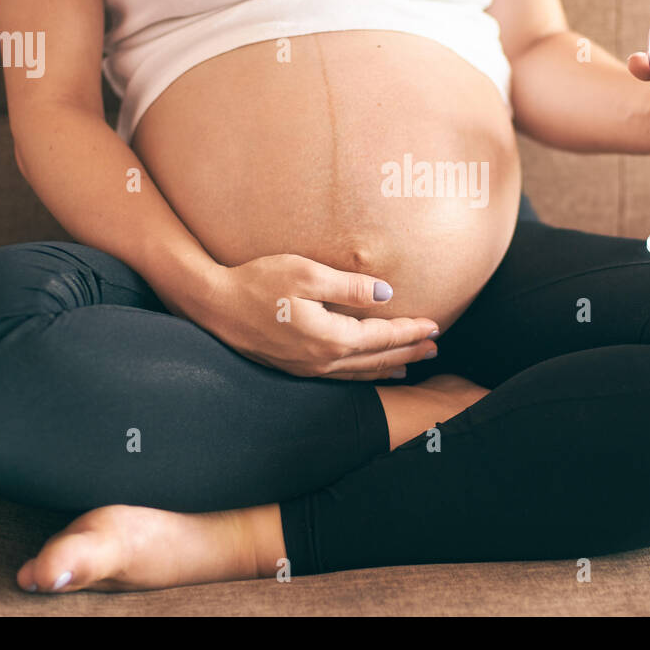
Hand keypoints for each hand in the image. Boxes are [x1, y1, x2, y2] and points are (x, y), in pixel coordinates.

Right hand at [201, 253, 440, 380]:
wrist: (213, 305)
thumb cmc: (258, 283)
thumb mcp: (306, 273)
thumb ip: (349, 287)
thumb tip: (385, 295)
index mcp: (329, 338)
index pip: (382, 337)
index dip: (410, 331)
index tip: (434, 325)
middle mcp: (322, 361)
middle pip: (376, 358)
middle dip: (408, 351)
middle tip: (435, 346)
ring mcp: (308, 369)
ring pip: (361, 372)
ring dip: (390, 365)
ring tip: (414, 361)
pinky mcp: (295, 368)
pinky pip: (342, 376)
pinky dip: (365, 374)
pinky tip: (372, 370)